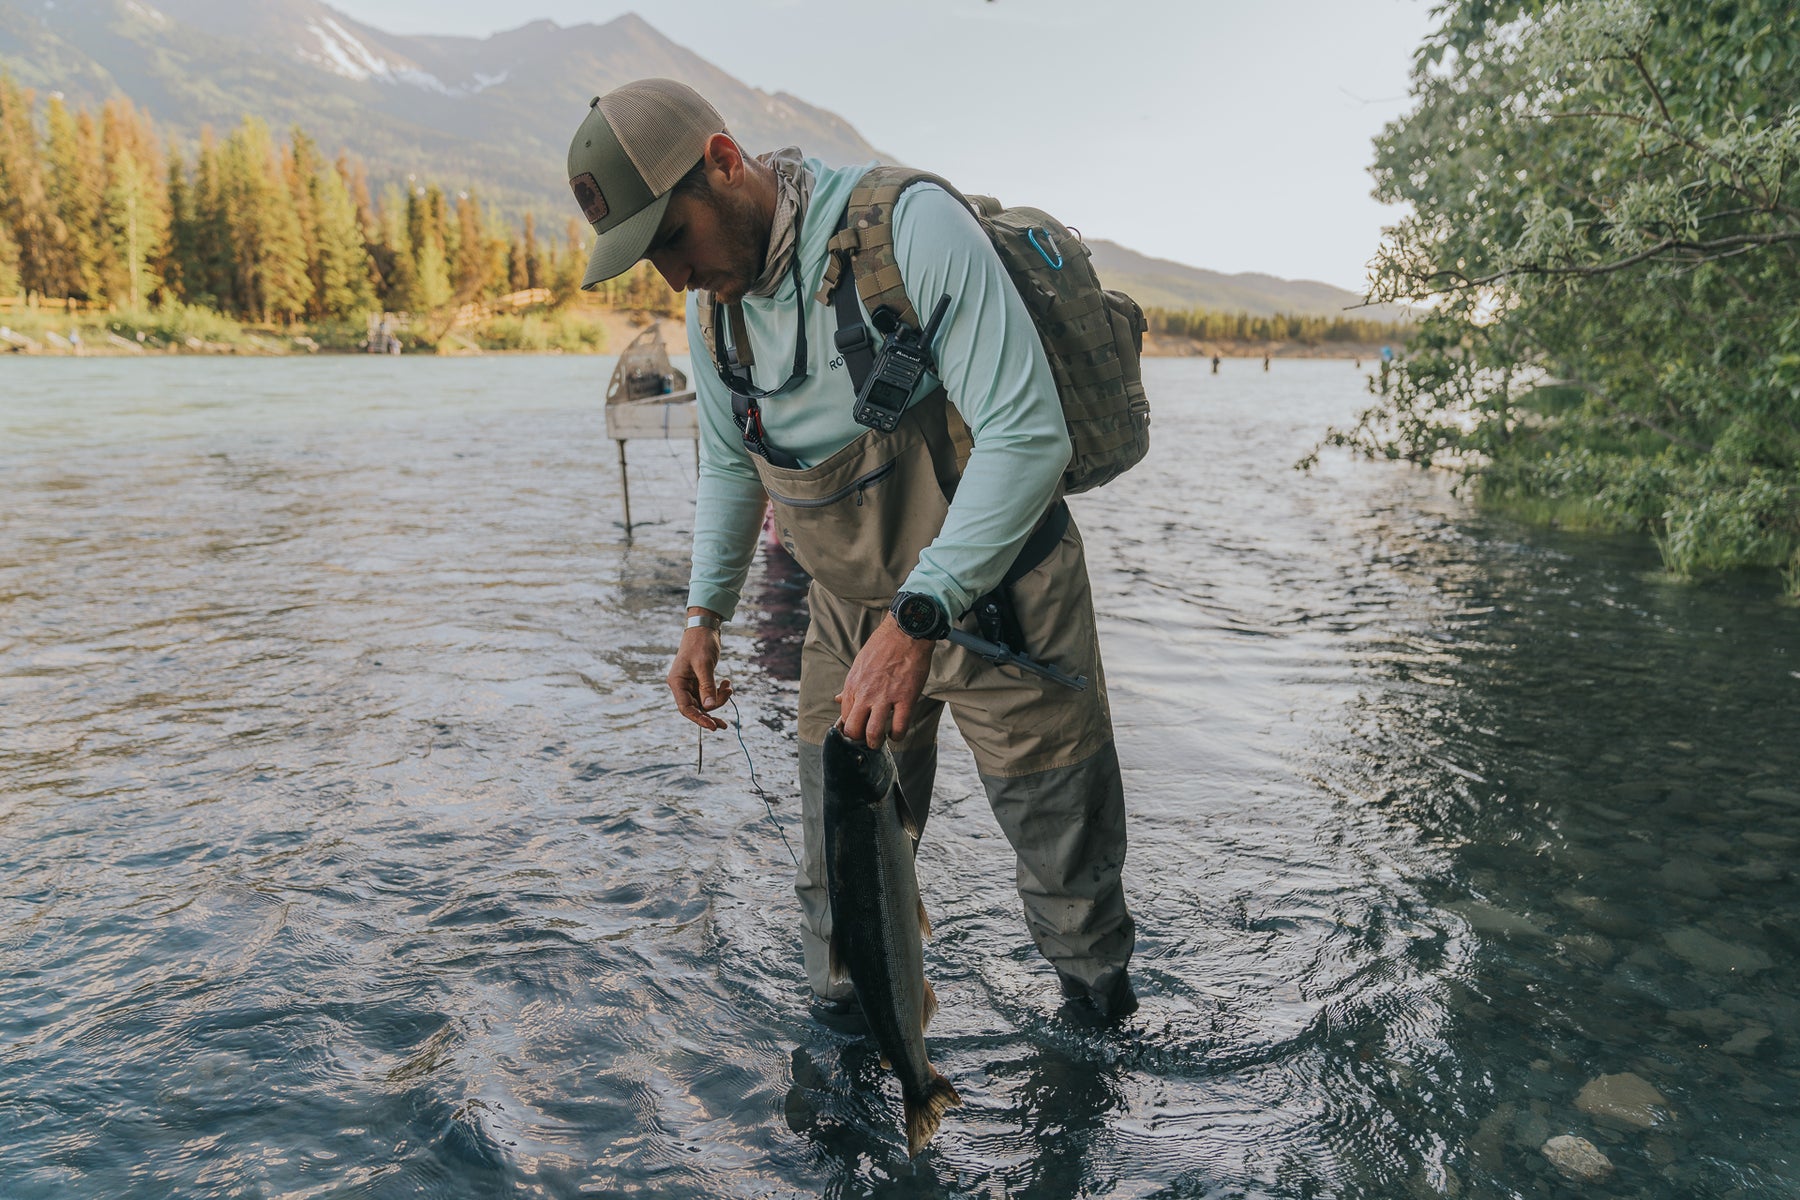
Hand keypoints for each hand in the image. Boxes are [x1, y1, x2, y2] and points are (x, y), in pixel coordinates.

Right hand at [667, 618, 733, 730]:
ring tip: (729, 687)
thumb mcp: (705, 664)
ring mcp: (691, 684)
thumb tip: (709, 707)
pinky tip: (727, 683)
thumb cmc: (701, 643)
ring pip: (705, 702)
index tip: (713, 726)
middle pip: (696, 708)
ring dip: (719, 698)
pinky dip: (720, 692)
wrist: (705, 627)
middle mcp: (682, 686)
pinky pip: (710, 694)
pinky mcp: (700, 681)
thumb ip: (707, 686)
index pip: (685, 708)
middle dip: (712, 713)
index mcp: (677, 682)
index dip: (698, 719)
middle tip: (725, 725)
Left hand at [836, 615, 934, 748]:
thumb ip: (849, 686)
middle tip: (867, 739)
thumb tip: (837, 699)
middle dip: (859, 740)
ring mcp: (885, 698)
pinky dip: (897, 736)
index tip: (858, 729)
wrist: (905, 633)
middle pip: (854, 730)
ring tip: (880, 741)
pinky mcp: (905, 698)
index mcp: (853, 686)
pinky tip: (897, 733)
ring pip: (873, 733)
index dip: (850, 727)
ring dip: (875, 742)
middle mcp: (865, 694)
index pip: (844, 717)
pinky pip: (899, 727)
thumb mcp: (859, 665)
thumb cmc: (882, 647)